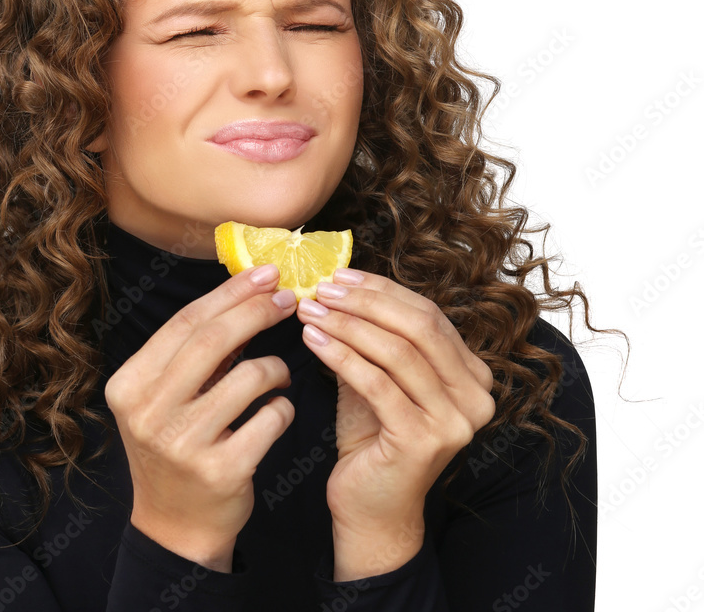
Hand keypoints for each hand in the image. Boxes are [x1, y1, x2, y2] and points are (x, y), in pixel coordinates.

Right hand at [104, 263, 297, 568]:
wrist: (175, 527)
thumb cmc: (176, 445)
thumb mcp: (166, 398)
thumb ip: (196, 352)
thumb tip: (250, 291)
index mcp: (130, 385)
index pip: (185, 322)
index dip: (230, 293)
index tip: (265, 274)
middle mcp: (149, 412)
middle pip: (212, 340)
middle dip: (257, 311)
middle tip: (289, 298)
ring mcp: (182, 445)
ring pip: (248, 377)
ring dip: (275, 367)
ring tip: (279, 374)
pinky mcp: (221, 472)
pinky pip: (270, 418)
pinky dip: (283, 407)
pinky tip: (278, 410)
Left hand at [296, 267, 495, 543]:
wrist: (371, 509)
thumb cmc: (373, 438)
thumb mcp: (377, 376)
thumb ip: (374, 337)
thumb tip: (340, 286)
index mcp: (472, 375)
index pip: (428, 315)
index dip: (382, 290)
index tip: (340, 275)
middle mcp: (475, 397)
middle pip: (418, 327)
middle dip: (365, 302)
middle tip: (322, 289)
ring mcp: (454, 421)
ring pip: (397, 352)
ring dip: (347, 325)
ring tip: (309, 311)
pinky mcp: (423, 440)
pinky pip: (377, 384)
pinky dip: (341, 356)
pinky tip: (312, 342)